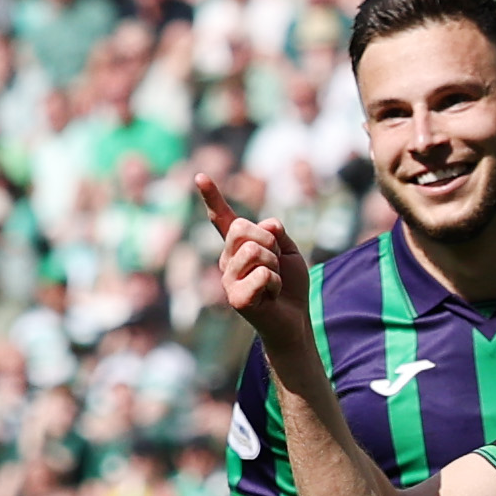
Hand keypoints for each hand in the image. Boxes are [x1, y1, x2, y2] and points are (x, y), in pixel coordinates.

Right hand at [193, 175, 313, 359]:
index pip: (222, 218)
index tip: (200, 176)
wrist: (295, 320)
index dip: (212, 197)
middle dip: (268, 241)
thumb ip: (277, 233)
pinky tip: (271, 296)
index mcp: (238, 246)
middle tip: (275, 262)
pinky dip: (276, 284)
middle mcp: (227, 260)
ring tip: (273, 281)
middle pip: (241, 228)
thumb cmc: (289, 286)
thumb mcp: (289, 251)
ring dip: (274, 265)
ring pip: (254, 251)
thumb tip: (266, 225)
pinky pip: (263, 275)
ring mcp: (228, 279)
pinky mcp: (235, 298)